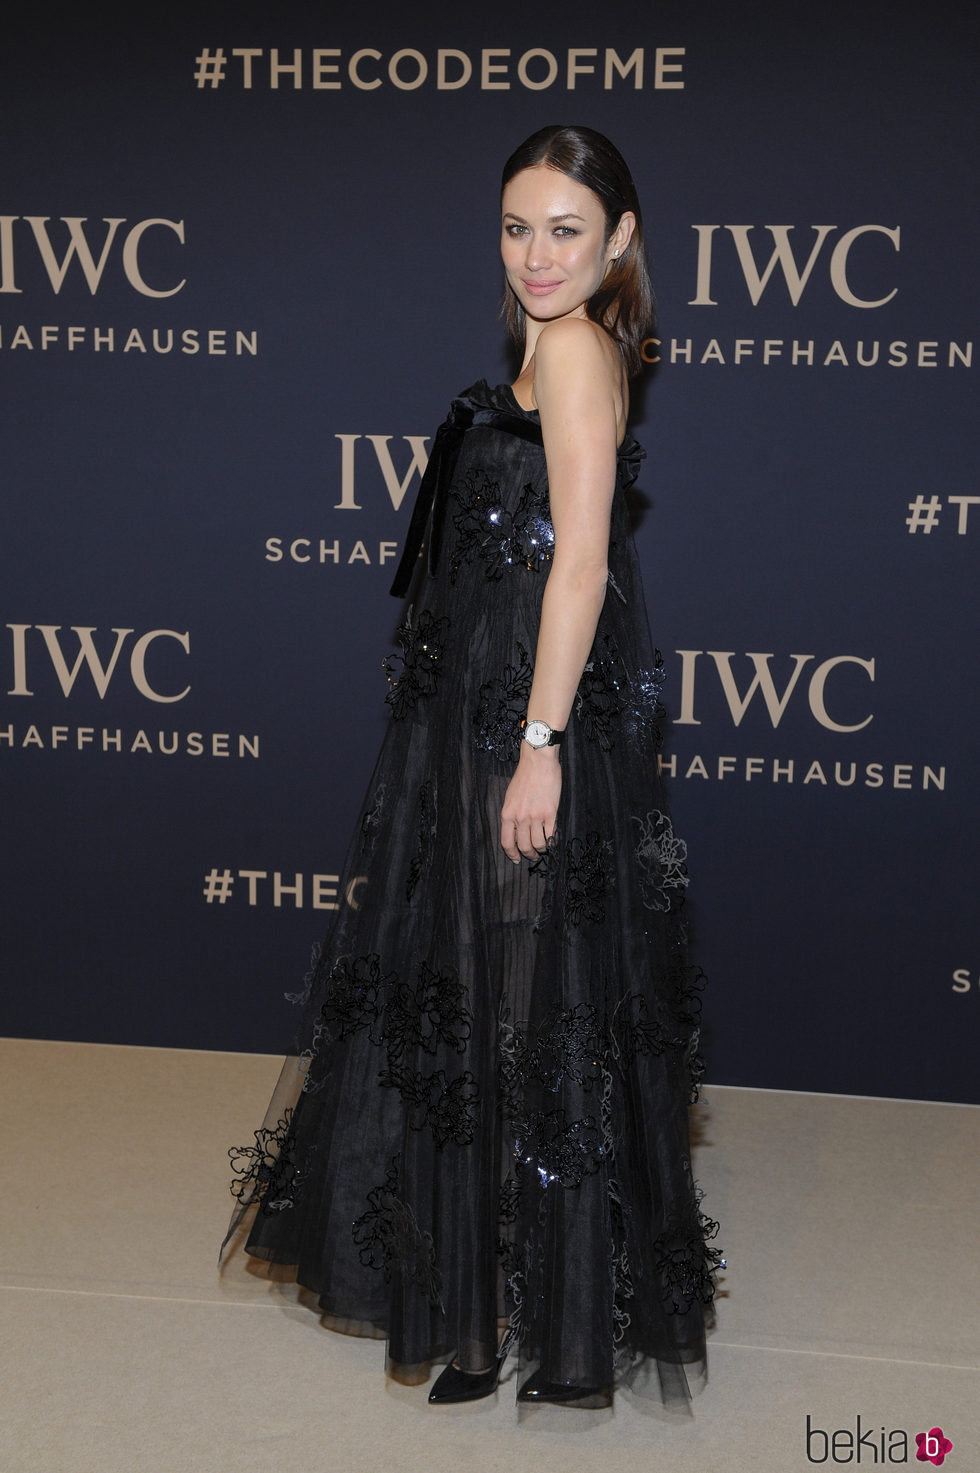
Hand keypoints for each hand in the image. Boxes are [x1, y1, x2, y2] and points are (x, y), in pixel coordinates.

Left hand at [500, 747, 561, 862]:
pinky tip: (553, 839)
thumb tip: (516, 830)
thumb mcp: (510, 797)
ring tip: (544, 847)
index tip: (517, 859)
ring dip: (542, 849)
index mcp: (507, 814)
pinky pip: (551, 835)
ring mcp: (536, 816)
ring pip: (539, 844)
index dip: (512, 854)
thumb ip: (512, 814)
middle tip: (533, 855)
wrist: (538, 761)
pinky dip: (552, 840)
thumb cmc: (524, 776)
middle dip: (529, 855)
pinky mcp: (550, 813)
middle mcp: (520, 818)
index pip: (506, 842)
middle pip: (524, 846)